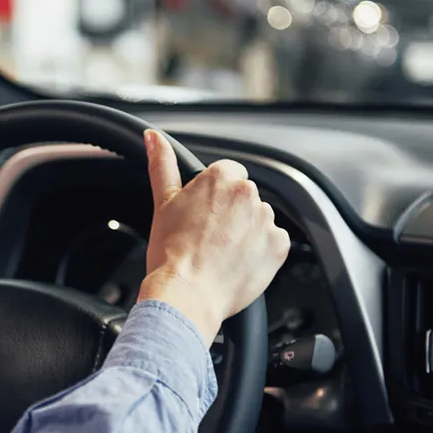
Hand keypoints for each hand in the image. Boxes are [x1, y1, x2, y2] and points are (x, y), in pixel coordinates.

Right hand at [138, 130, 289, 344]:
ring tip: (222, 254)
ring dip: (247, 233)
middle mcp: (248, 193)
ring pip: (259, 220)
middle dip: (232, 214)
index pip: (228, 174)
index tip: (204, 216)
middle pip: (245, 197)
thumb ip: (162, 164)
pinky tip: (238, 263)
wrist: (187, 295)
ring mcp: (266, 220)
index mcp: (221, 177)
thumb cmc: (172, 253)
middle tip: (210, 238)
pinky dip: (261, 253)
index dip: (214, 197)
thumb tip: (153, 137)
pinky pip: (274, 243)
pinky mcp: (278, 246)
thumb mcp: (163, 203)